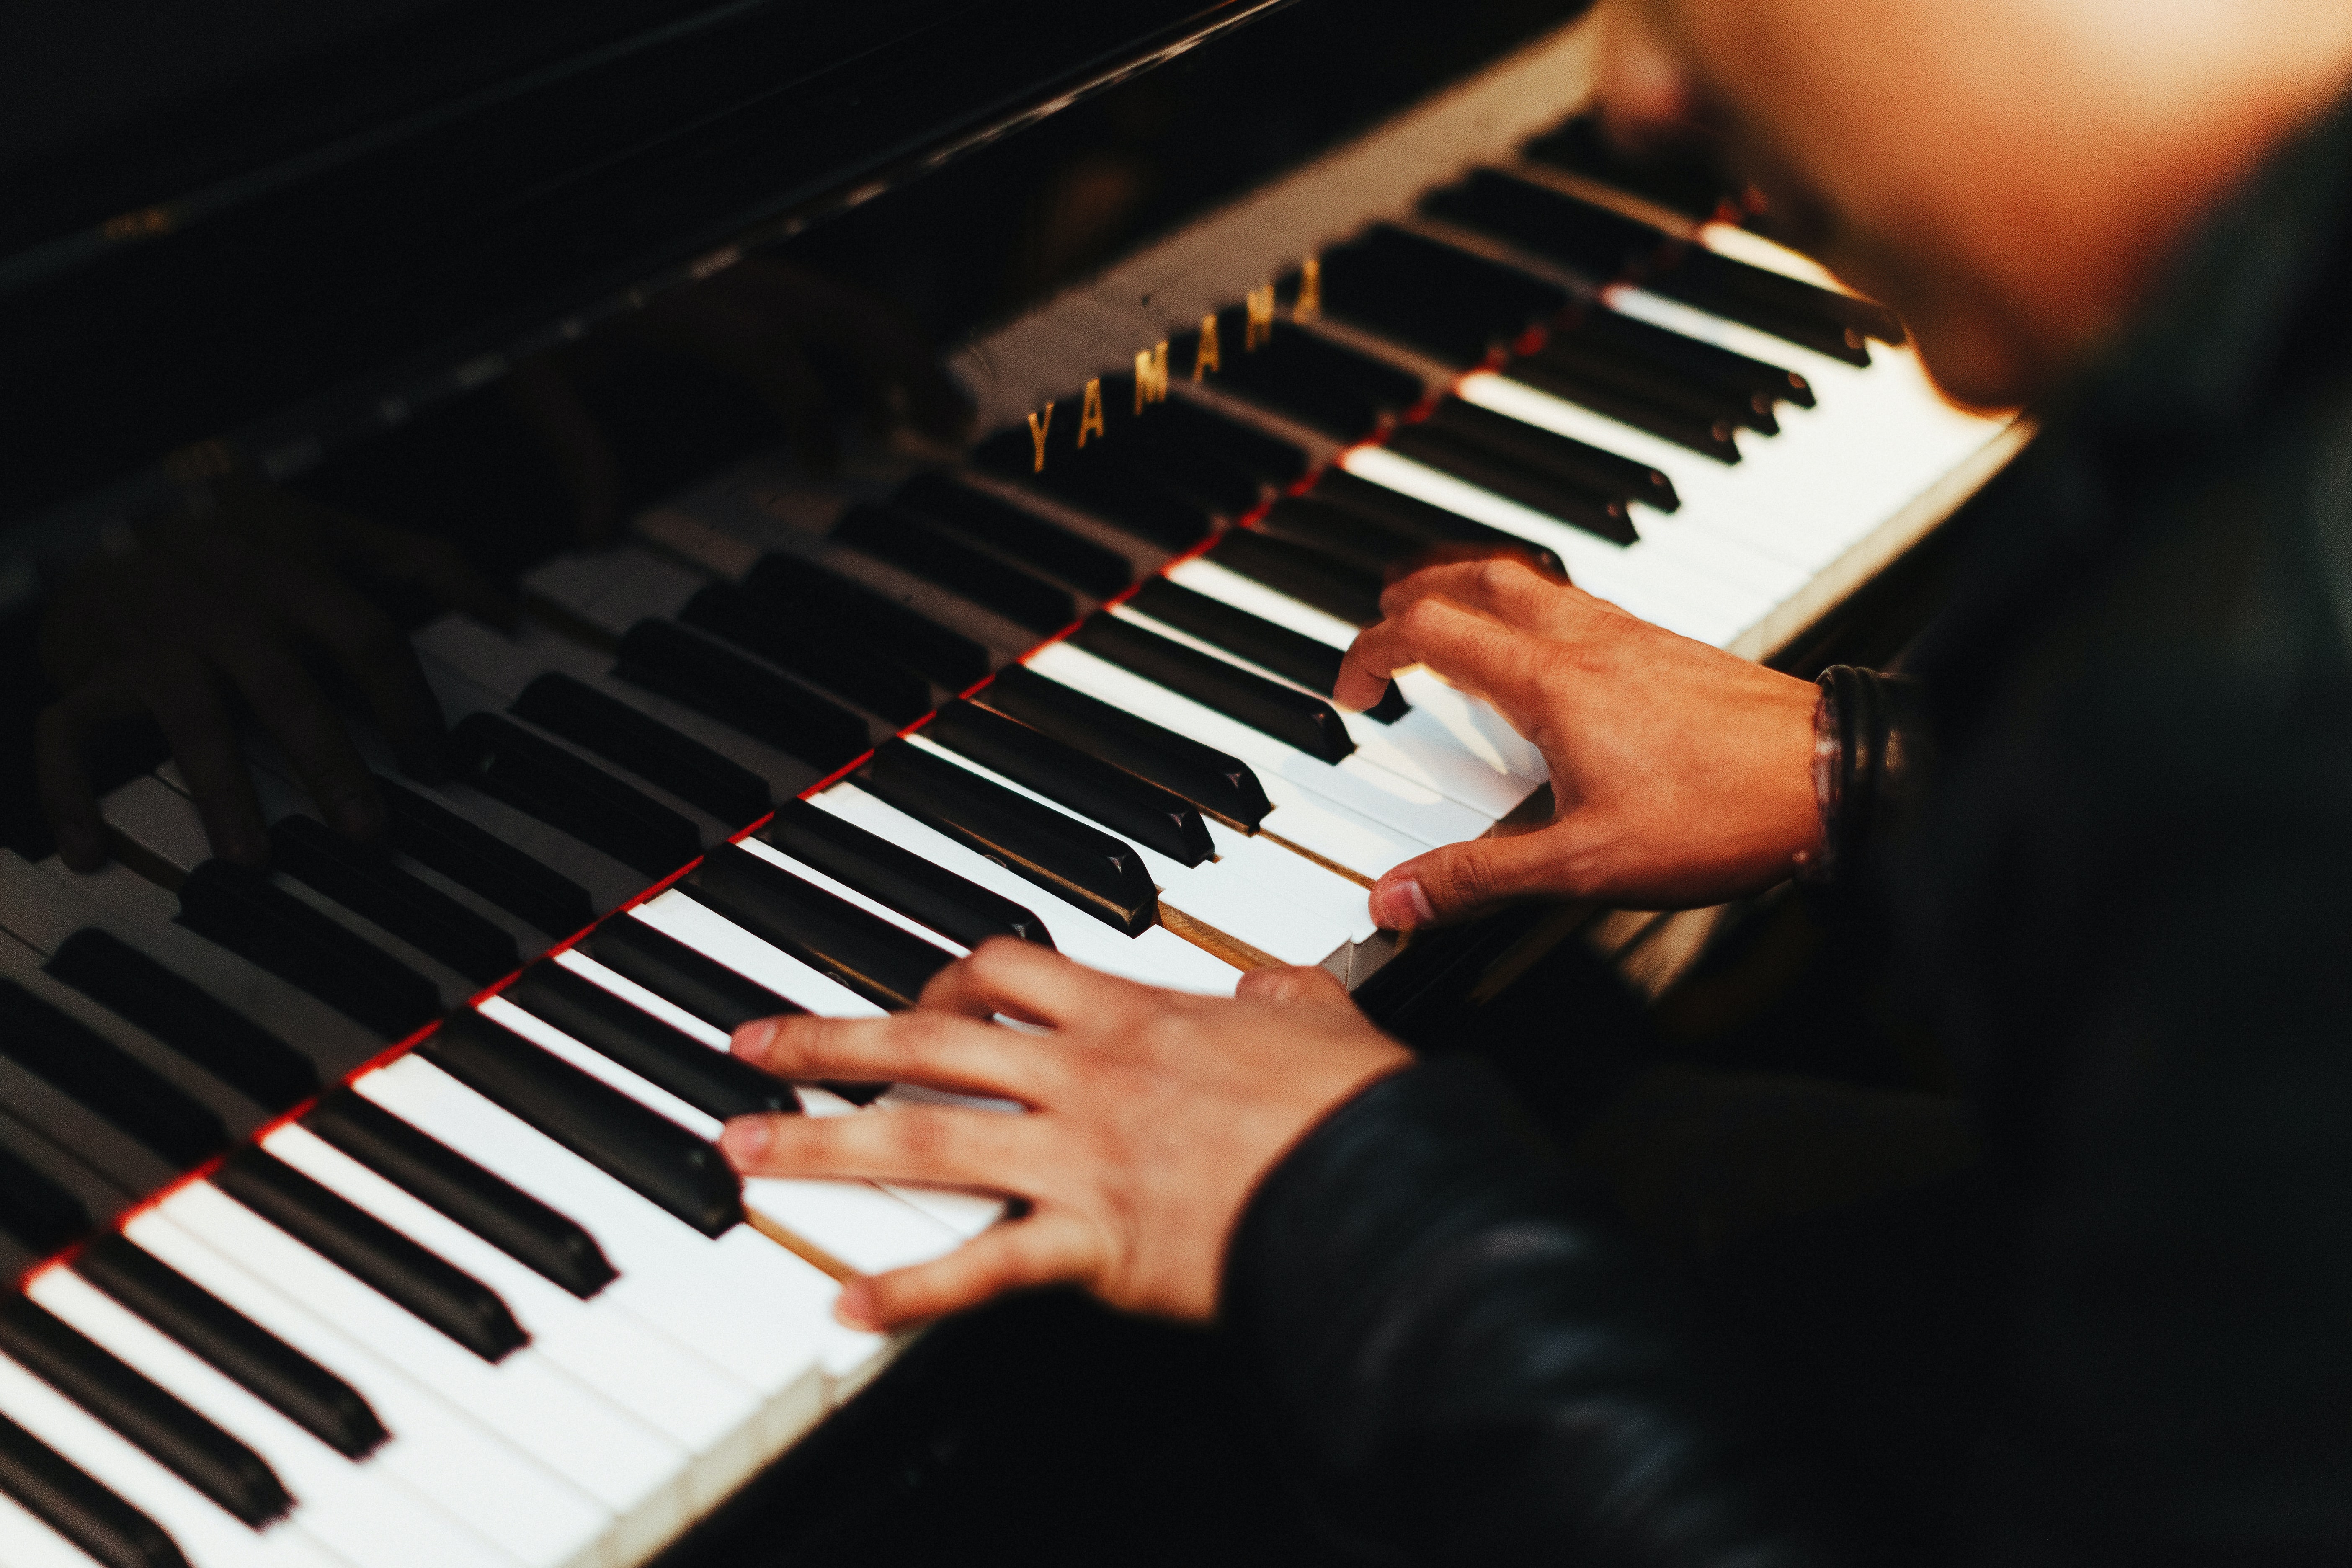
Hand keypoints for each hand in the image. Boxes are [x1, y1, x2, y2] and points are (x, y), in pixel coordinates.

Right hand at [36, 476, 510, 868]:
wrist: (107, 506)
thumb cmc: (242, 540)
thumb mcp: (336, 532)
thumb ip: (425, 563)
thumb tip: (508, 610)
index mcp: (292, 578)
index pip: (366, 638)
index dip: (406, 702)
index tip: (435, 763)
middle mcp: (226, 611)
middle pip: (287, 689)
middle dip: (329, 763)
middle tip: (367, 832)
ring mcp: (154, 643)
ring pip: (189, 720)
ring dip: (222, 793)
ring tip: (253, 859)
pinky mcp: (89, 672)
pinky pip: (66, 734)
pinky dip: (67, 793)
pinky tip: (86, 851)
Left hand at [506, 257, 973, 541]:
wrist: (511, 233)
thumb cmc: (518, 304)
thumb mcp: (529, 376)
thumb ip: (572, 449)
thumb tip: (598, 532)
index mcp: (680, 305)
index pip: (772, 355)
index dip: (808, 411)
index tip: (825, 463)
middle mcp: (722, 277)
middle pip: (838, 311)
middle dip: (904, 364)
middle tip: (952, 423)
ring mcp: (737, 268)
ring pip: (842, 301)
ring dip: (899, 354)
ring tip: (945, 410)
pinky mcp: (738, 273)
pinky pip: (819, 303)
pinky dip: (863, 345)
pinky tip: (884, 396)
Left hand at [719, 940, 1409, 1329]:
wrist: (1378, 1182)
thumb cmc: (1352, 1106)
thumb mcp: (1320, 1016)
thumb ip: (1282, 992)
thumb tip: (1271, 983)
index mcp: (1133, 1017)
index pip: (1006, 969)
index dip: (940, 978)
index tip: (909, 996)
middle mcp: (1085, 1077)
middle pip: (925, 1041)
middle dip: (827, 1041)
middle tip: (752, 1045)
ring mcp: (1078, 1159)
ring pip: (921, 1139)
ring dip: (819, 1145)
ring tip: (743, 1152)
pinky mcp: (1092, 1243)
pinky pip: (980, 1267)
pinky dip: (908, 1292)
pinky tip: (847, 1306)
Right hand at [1334, 555, 1821, 923]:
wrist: (1830, 778)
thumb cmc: (1719, 814)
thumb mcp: (1582, 865)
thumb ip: (1480, 878)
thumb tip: (1395, 899)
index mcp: (1548, 683)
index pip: (1429, 632)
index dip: (1371, 651)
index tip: (1352, 689)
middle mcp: (1585, 641)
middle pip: (1474, 575)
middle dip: (1413, 590)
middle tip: (1382, 621)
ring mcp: (1630, 636)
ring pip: (1529, 579)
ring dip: (1472, 588)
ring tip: (1449, 620)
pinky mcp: (1667, 647)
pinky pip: (1577, 602)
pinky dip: (1531, 607)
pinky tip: (1546, 655)